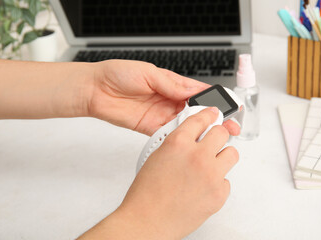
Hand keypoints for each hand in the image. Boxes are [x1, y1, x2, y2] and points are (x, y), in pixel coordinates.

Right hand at [78, 107, 238, 239]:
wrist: (147, 221)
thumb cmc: (146, 193)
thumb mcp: (157, 156)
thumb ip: (178, 142)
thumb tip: (193, 134)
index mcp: (178, 143)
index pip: (201, 118)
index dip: (208, 114)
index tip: (213, 114)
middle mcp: (197, 156)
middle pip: (222, 133)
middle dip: (217, 135)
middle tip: (212, 141)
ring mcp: (211, 175)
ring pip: (231, 153)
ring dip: (222, 156)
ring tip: (210, 165)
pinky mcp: (219, 194)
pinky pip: (227, 180)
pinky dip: (217, 182)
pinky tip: (203, 187)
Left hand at [90, 60, 239, 135]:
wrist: (95, 90)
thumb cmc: (118, 74)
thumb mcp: (148, 73)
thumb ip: (172, 84)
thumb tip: (193, 90)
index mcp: (171, 84)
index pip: (198, 92)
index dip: (212, 98)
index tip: (226, 105)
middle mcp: (168, 100)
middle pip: (195, 110)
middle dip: (211, 117)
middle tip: (225, 124)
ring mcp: (160, 115)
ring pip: (185, 124)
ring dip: (198, 129)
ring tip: (211, 133)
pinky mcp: (150, 128)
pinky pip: (169, 135)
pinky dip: (179, 138)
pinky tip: (189, 140)